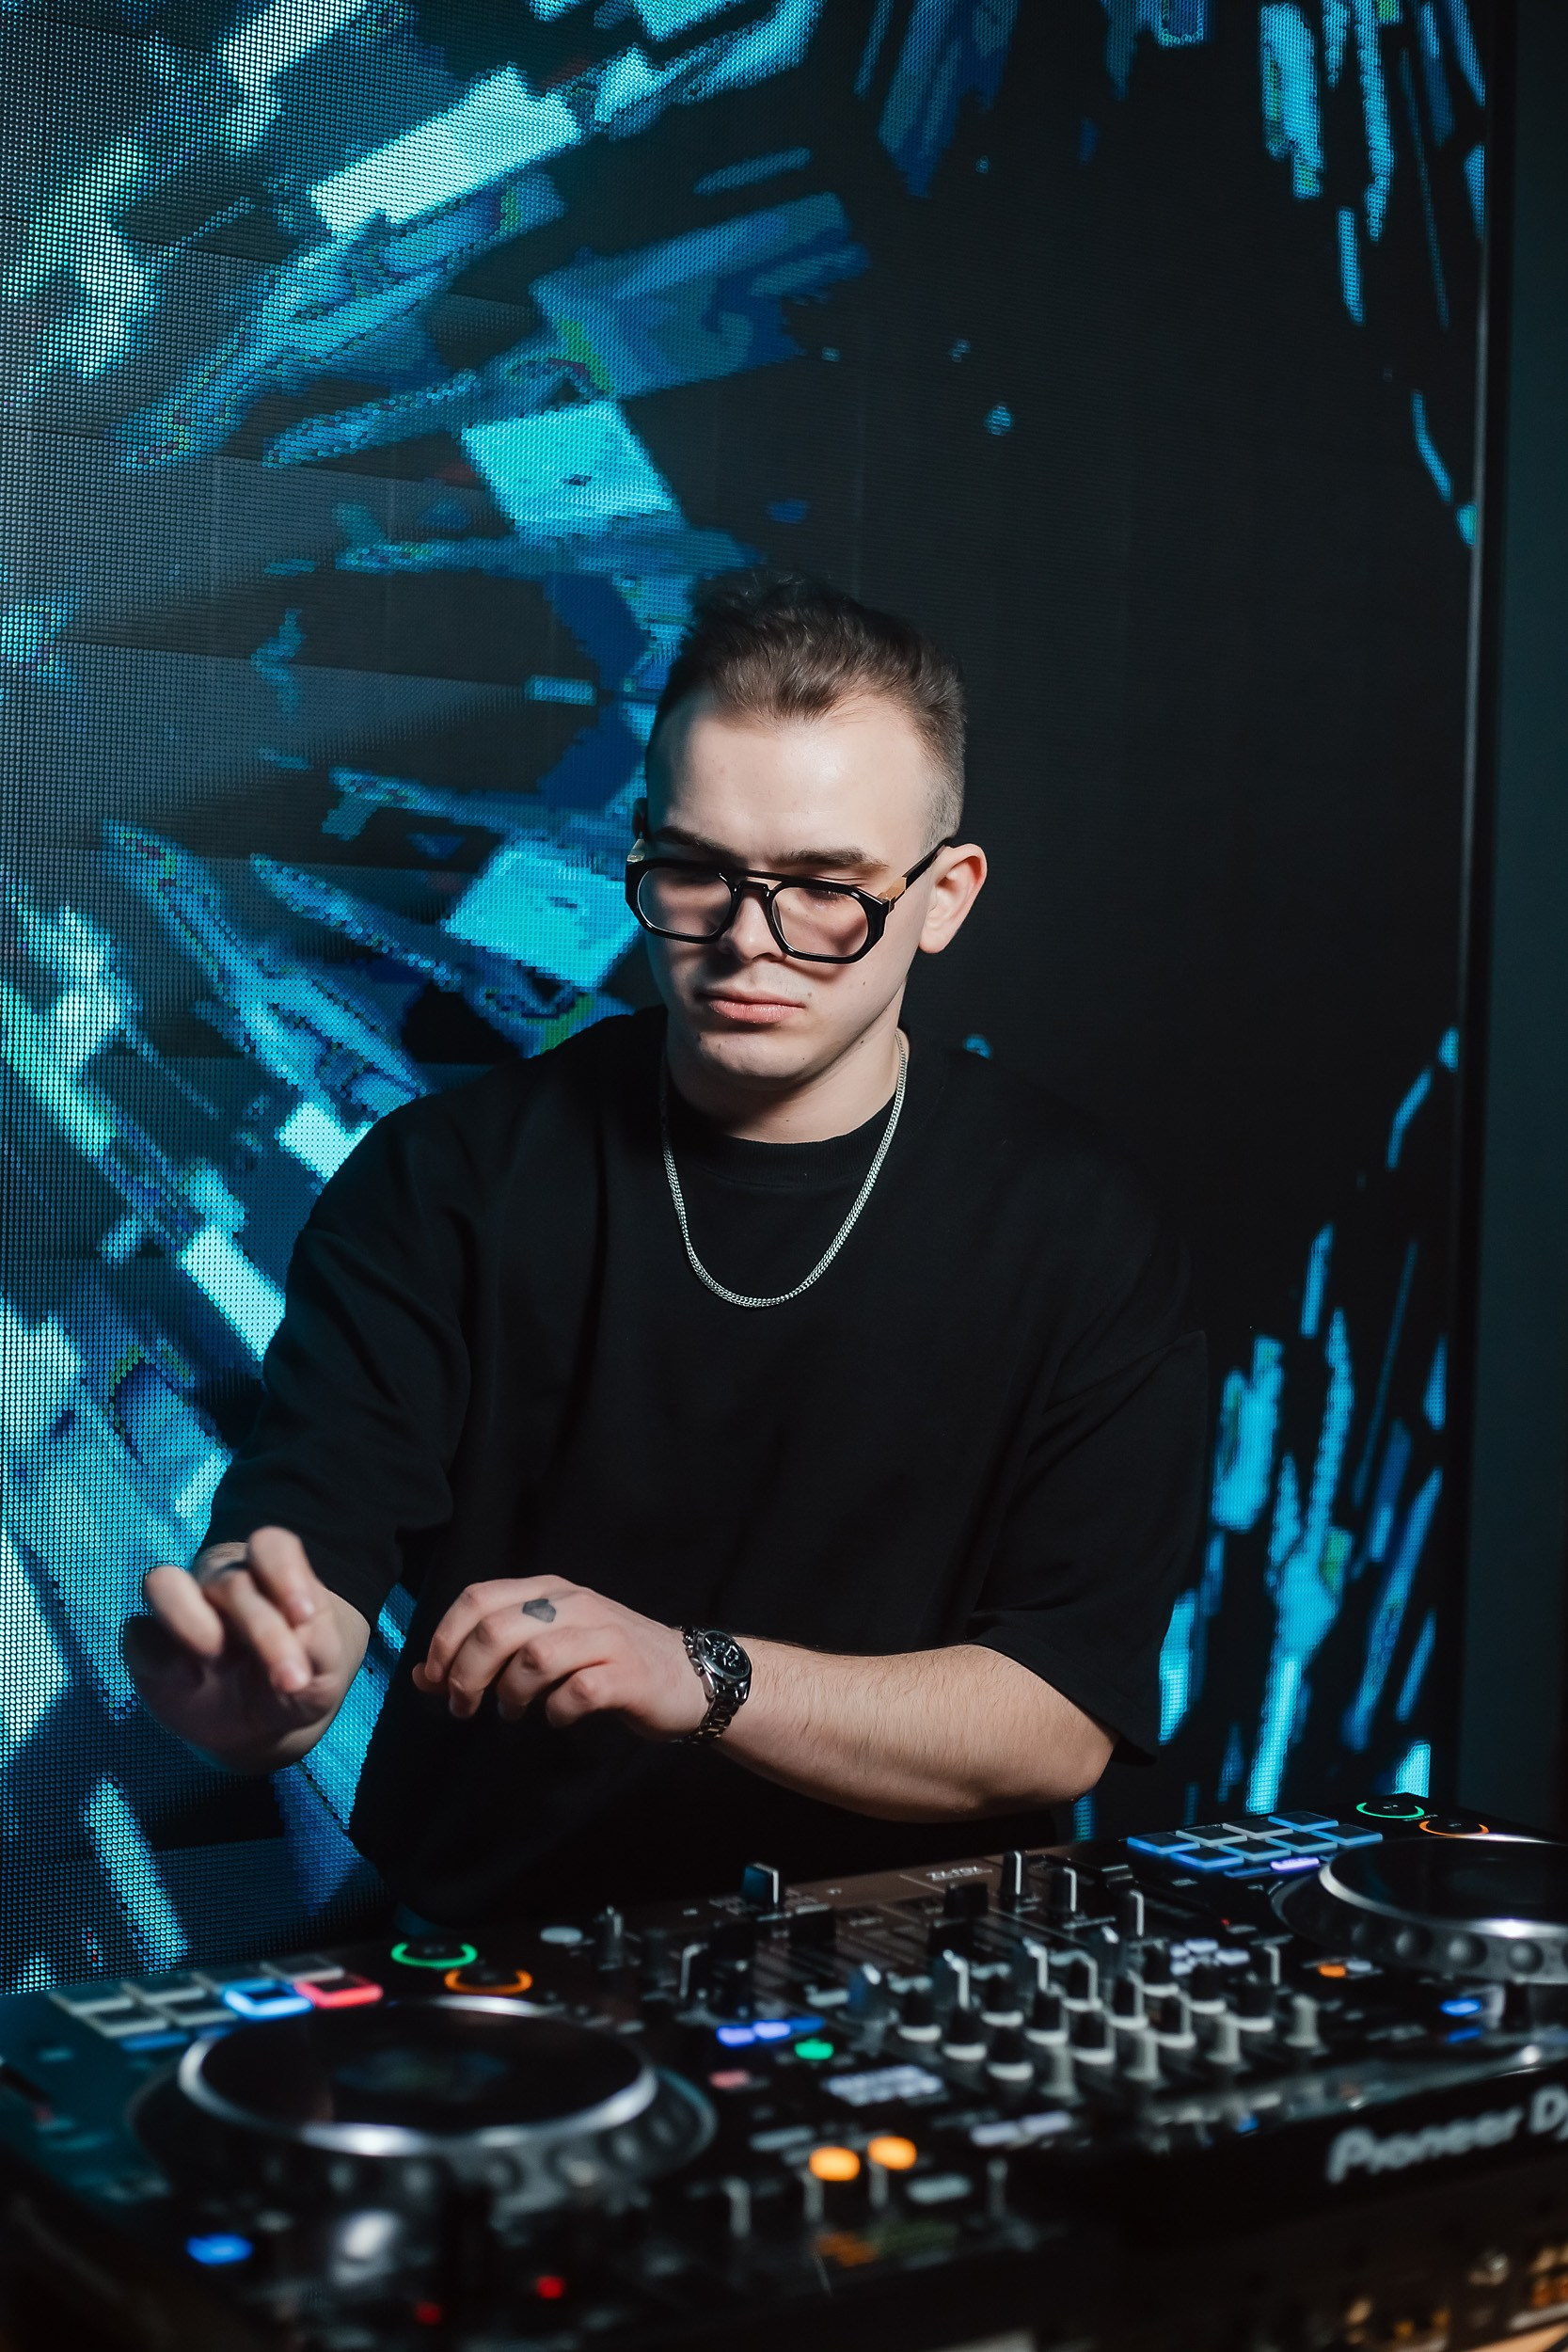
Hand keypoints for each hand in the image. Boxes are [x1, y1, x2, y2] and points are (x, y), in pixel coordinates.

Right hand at [123, 1527, 367, 1771]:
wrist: (263, 1726)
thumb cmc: (299, 1681)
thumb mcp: (325, 1671)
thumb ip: (319, 1648)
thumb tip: (295, 1637)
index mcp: (271, 1577)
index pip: (271, 1546)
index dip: (286, 1571)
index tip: (305, 1616)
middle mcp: (222, 1584)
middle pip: (231, 1580)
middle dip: (261, 1628)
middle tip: (289, 1678)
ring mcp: (182, 1612)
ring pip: (164, 1583)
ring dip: (192, 1621)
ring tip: (219, 1658)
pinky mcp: (148, 1648)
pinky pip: (137, 1634)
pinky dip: (160, 1657)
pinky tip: (189, 1679)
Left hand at [412, 1577, 707, 1739]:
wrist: (689, 1676)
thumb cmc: (606, 1663)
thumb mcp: (546, 1646)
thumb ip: (488, 1654)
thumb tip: (422, 1675)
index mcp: (549, 1590)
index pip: (478, 1597)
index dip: (445, 1639)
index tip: (435, 1679)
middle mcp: (575, 1604)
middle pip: (497, 1629)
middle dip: (467, 1674)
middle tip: (464, 1707)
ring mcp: (603, 1637)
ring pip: (534, 1657)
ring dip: (510, 1694)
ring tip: (512, 1713)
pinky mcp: (627, 1674)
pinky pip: (576, 1692)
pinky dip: (556, 1711)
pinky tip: (557, 1717)